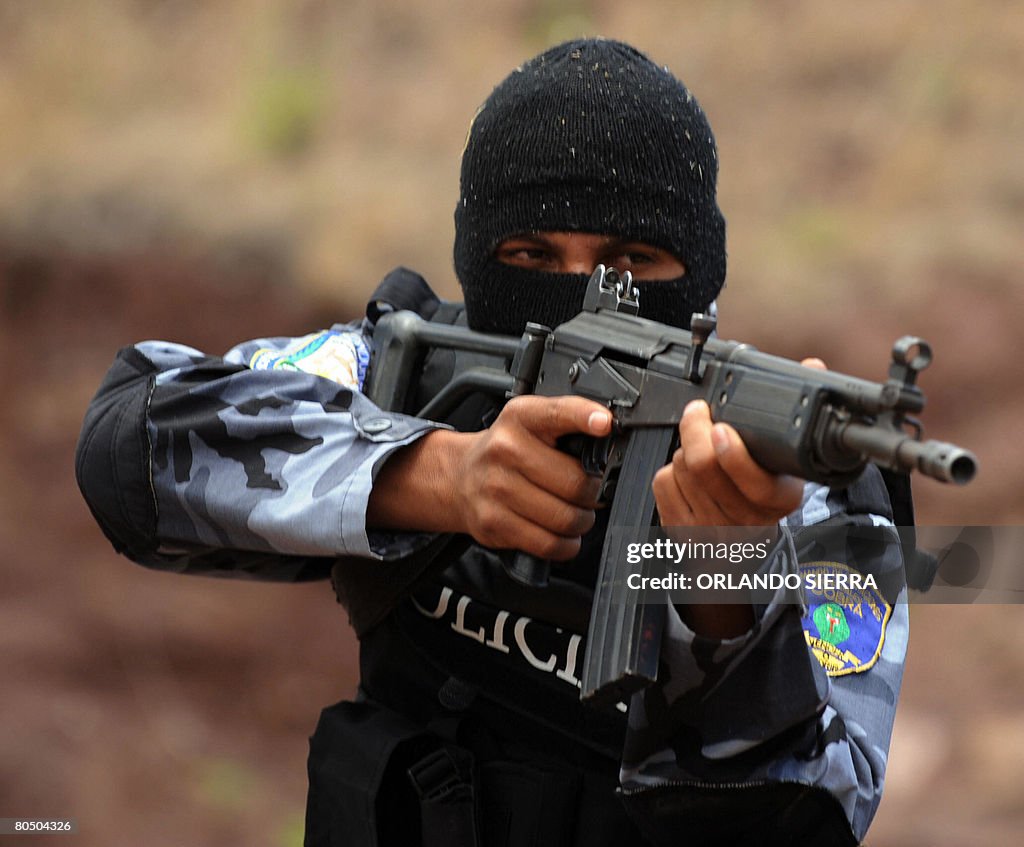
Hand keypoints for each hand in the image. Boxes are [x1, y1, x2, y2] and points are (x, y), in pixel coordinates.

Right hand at [368, 396, 611, 559]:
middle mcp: (505, 449)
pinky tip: (561, 533)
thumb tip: (609, 436)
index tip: (604, 423)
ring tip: (573, 512)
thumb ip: (569, 424)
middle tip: (588, 493)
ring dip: (581, 521)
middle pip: (575, 483)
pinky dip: (565, 544)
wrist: (460, 477)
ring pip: (565, 518)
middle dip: (593, 493)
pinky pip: (548, 544)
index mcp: (521, 417)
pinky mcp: (493, 523)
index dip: (584, 417)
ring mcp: (496, 488)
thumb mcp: (532, 423)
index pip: (558, 413)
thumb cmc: (507, 451)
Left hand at [655, 357, 825, 637]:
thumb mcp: (787, 463)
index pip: (752, 480)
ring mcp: (709, 529)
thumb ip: (796, 412)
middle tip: (698, 413)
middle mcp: (744, 520)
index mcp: (778, 500)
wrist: (742, 553)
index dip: (732, 452)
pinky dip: (668, 470)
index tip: (721, 425)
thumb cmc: (763, 494)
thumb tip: (813, 366)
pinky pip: (662, 484)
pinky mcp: (679, 530)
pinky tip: (684, 472)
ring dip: (684, 451)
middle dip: (695, 431)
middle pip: (703, 468)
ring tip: (698, 450)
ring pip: (680, 470)